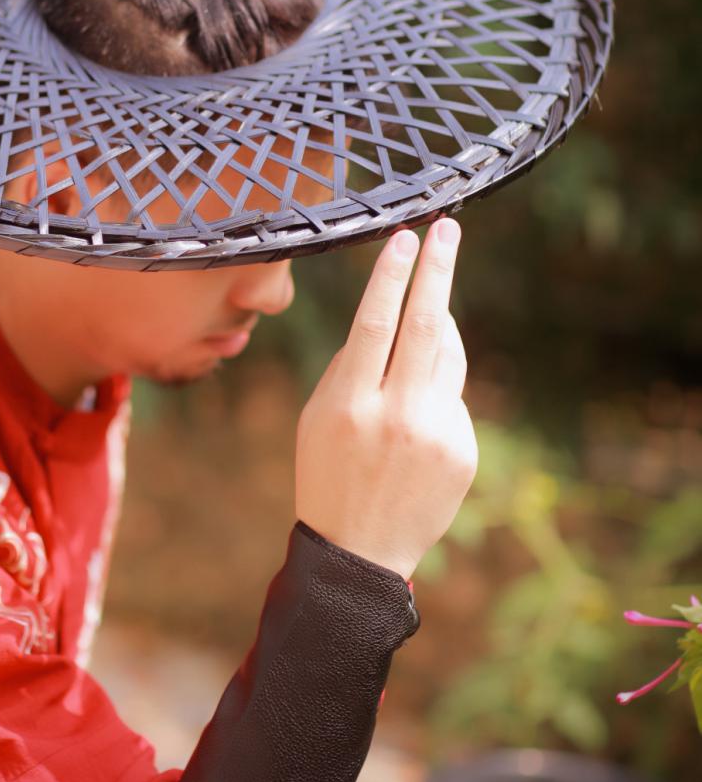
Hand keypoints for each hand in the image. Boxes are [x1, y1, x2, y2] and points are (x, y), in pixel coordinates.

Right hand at [294, 217, 477, 579]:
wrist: (360, 551)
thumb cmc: (327, 472)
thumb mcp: (318, 416)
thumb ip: (353, 366)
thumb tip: (395, 316)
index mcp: (350, 404)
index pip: (376, 322)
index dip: (393, 275)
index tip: (405, 238)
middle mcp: (397, 415)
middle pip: (426, 326)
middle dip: (438, 270)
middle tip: (448, 230)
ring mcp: (437, 434)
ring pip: (449, 354)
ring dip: (440, 323)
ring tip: (428, 310)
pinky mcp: (463, 451)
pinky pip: (454, 395)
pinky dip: (437, 385)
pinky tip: (415, 411)